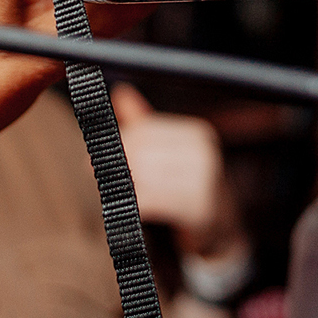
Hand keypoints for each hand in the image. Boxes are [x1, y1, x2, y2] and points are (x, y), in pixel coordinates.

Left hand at [112, 84, 245, 256]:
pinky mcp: (198, 209)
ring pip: (144, 175)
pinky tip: (130, 206)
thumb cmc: (188, 182)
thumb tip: (121, 92)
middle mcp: (203, 153)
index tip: (99, 153)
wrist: (222, 224)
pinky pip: (152, 201)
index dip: (118, 141)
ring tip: (111, 189)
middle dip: (116, 162)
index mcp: (196, 133)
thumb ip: (145, 122)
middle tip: (95, 172)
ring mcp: (204, 181)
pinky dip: (135, 203)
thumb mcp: (169, 149)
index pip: (145, 129)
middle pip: (142, 151)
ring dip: (121, 184)